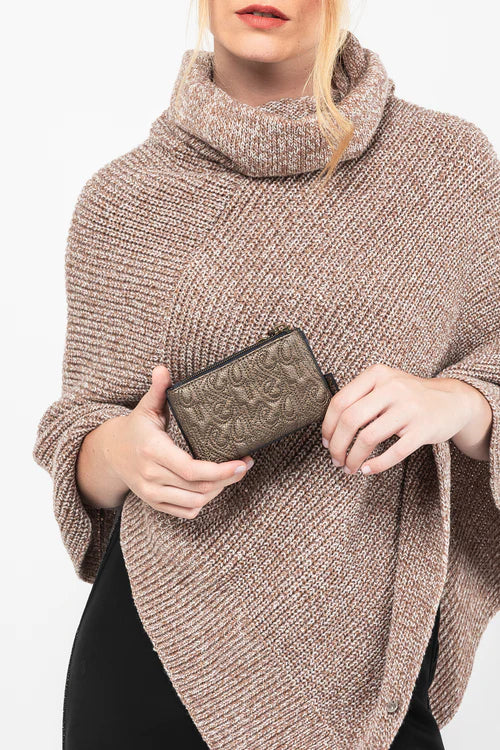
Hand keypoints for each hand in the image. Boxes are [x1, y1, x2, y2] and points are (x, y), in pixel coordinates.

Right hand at [84, 365, 253, 517]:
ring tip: (232, 475)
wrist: (110, 454)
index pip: (191, 470)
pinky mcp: (155, 503)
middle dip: (228, 479)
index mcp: (153, 451)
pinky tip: (214, 487)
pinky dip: (204, 502)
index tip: (242, 462)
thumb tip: (162, 369)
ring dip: (219, 491)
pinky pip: (187, 511)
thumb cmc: (136, 428)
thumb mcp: (146, 407)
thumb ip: (158, 389)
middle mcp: (151, 476)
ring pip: (195, 502)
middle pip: (199, 488)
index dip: (220, 470)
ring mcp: (152, 493)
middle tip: (245, 465)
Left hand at [321, 363, 491, 475]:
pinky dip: (376, 465)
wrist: (452, 400)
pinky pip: (394, 452)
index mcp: (377, 375)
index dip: (328, 426)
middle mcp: (392, 388)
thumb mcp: (385, 385)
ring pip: (369, 438)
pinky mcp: (423, 429)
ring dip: (353, 458)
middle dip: (337, 445)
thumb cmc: (409, 397)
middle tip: (335, 459)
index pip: (340, 401)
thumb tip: (330, 430)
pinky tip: (367, 469)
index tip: (326, 441)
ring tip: (349, 467)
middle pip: (350, 420)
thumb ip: (360, 398)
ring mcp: (409, 408)